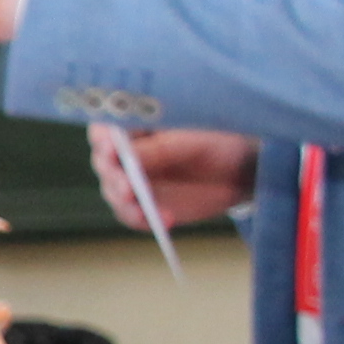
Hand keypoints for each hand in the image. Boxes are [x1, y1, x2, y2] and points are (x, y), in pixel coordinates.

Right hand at [92, 122, 254, 228]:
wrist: (240, 167)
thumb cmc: (215, 139)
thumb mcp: (190, 141)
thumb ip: (157, 149)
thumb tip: (123, 156)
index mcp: (131, 123)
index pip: (104, 128)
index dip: (103, 139)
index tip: (112, 150)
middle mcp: (123, 151)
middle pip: (104, 164)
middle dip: (115, 177)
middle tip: (128, 188)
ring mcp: (130, 180)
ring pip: (114, 193)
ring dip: (127, 204)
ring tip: (146, 210)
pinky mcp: (142, 205)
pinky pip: (133, 215)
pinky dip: (145, 220)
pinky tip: (165, 220)